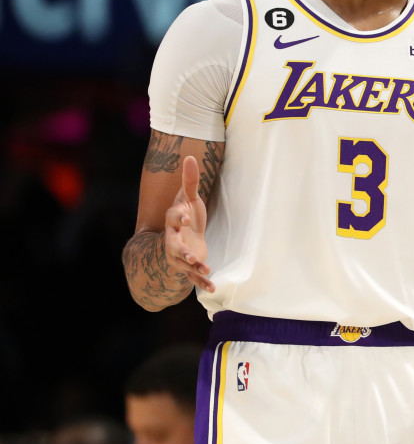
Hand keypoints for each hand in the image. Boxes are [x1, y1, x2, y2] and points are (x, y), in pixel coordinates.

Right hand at [163, 155, 213, 292]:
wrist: (182, 238)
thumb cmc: (187, 215)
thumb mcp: (189, 199)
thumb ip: (190, 180)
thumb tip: (190, 156)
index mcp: (173, 221)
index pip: (172, 218)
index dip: (177, 216)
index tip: (184, 215)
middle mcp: (172, 239)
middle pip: (171, 245)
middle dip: (180, 250)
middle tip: (190, 254)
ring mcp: (178, 254)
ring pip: (182, 262)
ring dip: (192, 267)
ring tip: (205, 268)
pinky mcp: (188, 266)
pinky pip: (192, 276)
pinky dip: (202, 282)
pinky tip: (212, 288)